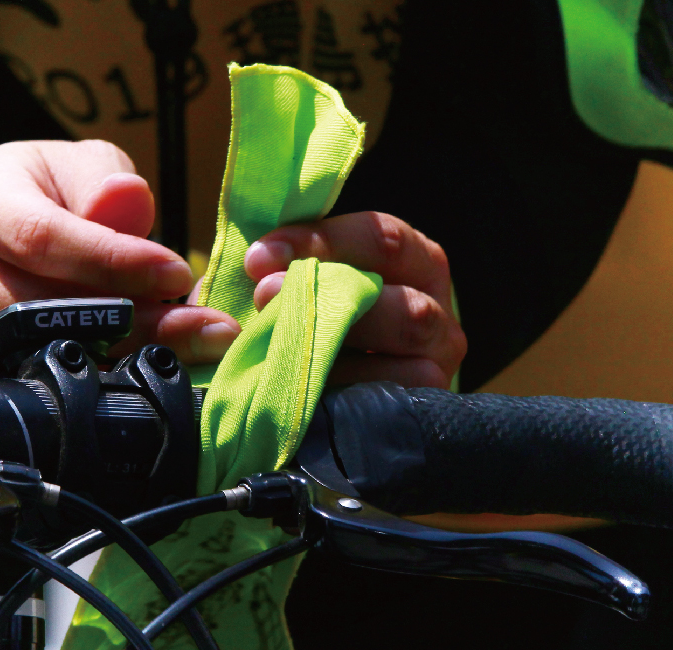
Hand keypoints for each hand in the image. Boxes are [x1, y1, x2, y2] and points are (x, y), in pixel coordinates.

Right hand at [0, 140, 239, 362]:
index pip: (44, 239)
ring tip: (194, 347)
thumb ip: (103, 180)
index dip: (113, 261)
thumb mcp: (71, 165)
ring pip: (48, 355)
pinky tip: (151, 367)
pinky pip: (40, 383)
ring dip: (129, 355)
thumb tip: (127, 200)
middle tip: (207, 327)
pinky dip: (104, 378)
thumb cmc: (35, 195)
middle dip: (137, 322)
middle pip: (48, 310)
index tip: (177, 272)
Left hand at [244, 211, 466, 388]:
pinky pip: (392, 406)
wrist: (313, 394)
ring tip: (278, 350)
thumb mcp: (286, 284)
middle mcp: (435, 313)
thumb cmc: (297, 324)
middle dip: (330, 301)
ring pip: (407, 359)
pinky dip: (343, 398)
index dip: (321, 243)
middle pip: (405, 304)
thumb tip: (236, 267)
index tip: (258, 258)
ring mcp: (435, 368)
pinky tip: (298, 396)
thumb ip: (272, 267)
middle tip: (264, 297)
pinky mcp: (421, 412)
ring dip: (337, 351)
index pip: (383, 240)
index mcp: (413, 263)